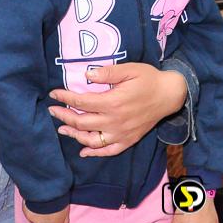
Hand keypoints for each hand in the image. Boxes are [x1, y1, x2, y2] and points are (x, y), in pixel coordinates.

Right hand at [22, 202, 70, 222]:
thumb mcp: (66, 210)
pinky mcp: (27, 213)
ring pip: (33, 218)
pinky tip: (33, 198)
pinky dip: (30, 205)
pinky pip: (28, 210)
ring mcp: (35, 220)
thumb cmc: (59, 199)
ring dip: (34, 212)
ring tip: (38, 201)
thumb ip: (66, 220)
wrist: (47, 191)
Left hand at [50, 63, 186, 156]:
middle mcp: (115, 121)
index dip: (65, 97)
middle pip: (81, 122)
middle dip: (63, 116)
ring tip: (62, 128)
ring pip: (91, 140)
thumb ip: (107, 73)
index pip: (81, 101)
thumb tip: (86, 75)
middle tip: (53, 110)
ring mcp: (121, 133)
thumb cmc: (148, 79)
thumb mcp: (129, 69)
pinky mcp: (128, 140)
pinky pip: (108, 150)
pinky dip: (94, 153)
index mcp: (113, 102)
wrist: (169, 95)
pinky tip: (83, 151)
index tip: (54, 93)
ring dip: (74, 135)